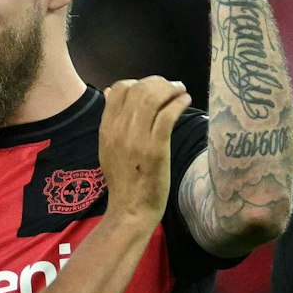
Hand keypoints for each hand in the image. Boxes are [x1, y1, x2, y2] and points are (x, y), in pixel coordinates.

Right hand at [99, 78, 188, 221]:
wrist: (130, 209)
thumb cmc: (123, 181)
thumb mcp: (108, 147)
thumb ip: (110, 120)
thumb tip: (109, 91)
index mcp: (106, 128)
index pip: (119, 89)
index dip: (138, 83)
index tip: (152, 89)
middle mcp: (119, 129)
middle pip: (138, 89)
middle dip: (159, 83)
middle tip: (172, 87)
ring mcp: (137, 138)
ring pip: (152, 98)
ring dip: (170, 89)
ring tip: (181, 92)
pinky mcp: (156, 148)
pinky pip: (167, 115)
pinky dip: (178, 103)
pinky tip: (185, 102)